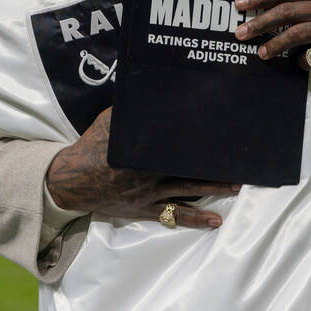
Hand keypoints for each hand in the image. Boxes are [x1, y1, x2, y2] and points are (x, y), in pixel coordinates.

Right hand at [46, 108, 239, 228]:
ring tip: (236, 187)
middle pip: (188, 169)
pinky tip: (215, 221)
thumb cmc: (90, 148)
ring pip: (187, 192)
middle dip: (213, 167)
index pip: (176, 146)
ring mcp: (149, 195)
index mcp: (142, 153)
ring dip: (212, 190)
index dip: (198, 142)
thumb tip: (147, 89)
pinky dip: (195, 218)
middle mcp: (149, 175)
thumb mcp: (109, 123)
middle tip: (239, 163)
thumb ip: (130, 111)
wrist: (71, 182)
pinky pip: (173, 216)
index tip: (218, 135)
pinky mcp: (145, 210)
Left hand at [234, 0, 310, 72]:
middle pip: (287, 12)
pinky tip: (298, 64)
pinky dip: (303, 61)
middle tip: (241, 32)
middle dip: (260, 23)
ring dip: (276, 44)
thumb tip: (272, 9)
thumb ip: (308, 2)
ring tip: (262, 53)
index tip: (240, 4)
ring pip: (298, 33)